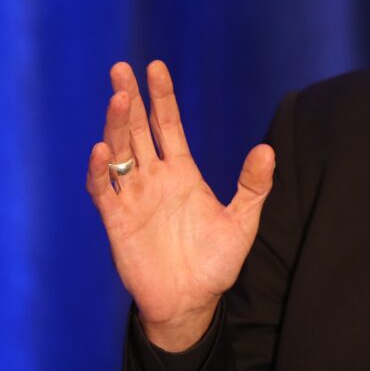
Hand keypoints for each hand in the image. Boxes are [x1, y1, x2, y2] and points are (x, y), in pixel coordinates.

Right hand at [87, 61, 274, 350]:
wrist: (192, 302)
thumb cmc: (216, 262)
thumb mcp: (243, 220)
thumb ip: (254, 185)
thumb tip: (268, 148)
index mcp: (183, 173)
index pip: (167, 126)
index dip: (161, 97)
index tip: (156, 68)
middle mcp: (155, 180)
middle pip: (137, 131)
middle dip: (129, 100)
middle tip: (121, 68)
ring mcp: (135, 199)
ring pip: (119, 154)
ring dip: (116, 126)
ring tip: (118, 98)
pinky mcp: (118, 222)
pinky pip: (104, 192)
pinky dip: (100, 172)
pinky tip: (101, 151)